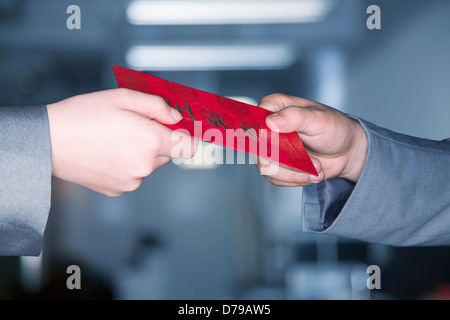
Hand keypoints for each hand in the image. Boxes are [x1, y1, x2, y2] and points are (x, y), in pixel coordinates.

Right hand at [46, 88, 196, 196]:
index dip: (185, 136)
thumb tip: (176, 118)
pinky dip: (126, 166)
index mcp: (151, 141)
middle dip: (157, 141)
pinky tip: (107, 153)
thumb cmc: (83, 116)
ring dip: (141, 153)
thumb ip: (158, 106)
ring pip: (149, 165)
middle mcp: (145, 165)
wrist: (49, 141)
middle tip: (133, 127)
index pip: (189, 146)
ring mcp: (131, 181)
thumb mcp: (124, 97)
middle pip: (167, 154)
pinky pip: (132, 176)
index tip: (178, 130)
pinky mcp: (117, 190)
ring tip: (114, 140)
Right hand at [255, 94, 367, 185]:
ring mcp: (270, 147)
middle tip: (313, 161)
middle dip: (288, 160)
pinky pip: (275, 178)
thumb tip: (271, 121)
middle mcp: (268, 126)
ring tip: (317, 167)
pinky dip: (296, 180)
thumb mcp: (320, 119)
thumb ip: (296, 117)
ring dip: (295, 173)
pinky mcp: (275, 165)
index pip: (255, 117)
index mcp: (275, 106)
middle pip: (260, 147)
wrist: (346, 152)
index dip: (263, 132)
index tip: (279, 143)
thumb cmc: (334, 129)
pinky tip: (311, 173)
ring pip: (267, 167)